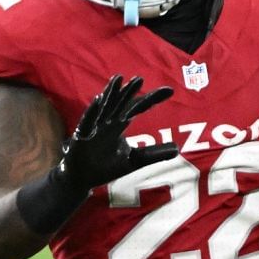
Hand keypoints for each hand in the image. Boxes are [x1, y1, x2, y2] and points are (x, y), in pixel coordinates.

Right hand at [54, 75, 176, 191]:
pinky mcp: (81, 136)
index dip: (152, 99)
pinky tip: (98, 100)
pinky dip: (93, 112)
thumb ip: (153, 154)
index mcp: (119, 124)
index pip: (137, 107)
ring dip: (110, 94)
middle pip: (120, 103)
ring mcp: (94, 127)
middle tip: (140, 79)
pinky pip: (88, 122)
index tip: (170, 91)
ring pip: (104, 108)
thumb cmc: (106, 167)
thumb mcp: (134, 161)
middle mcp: (107, 122)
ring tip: (118, 79)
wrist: (82, 179)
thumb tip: (177, 149)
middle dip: (129, 91)